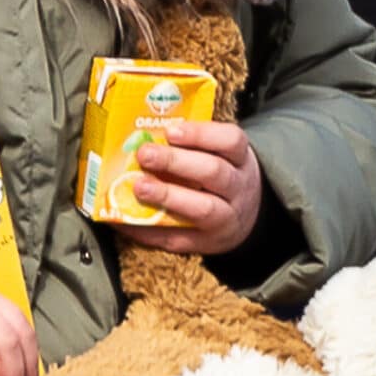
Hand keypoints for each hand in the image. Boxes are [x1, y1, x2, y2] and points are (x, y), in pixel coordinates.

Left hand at [128, 121, 263, 256]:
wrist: (248, 220)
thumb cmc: (220, 179)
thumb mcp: (220, 156)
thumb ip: (191, 146)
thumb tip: (143, 136)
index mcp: (240, 160)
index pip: (230, 141)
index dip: (200, 135)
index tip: (171, 131)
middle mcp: (237, 188)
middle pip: (213, 172)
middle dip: (176, 162)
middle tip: (144, 154)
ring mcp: (224, 219)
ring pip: (202, 208)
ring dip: (167, 196)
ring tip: (139, 187)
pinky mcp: (205, 244)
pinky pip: (177, 239)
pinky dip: (149, 230)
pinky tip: (127, 220)